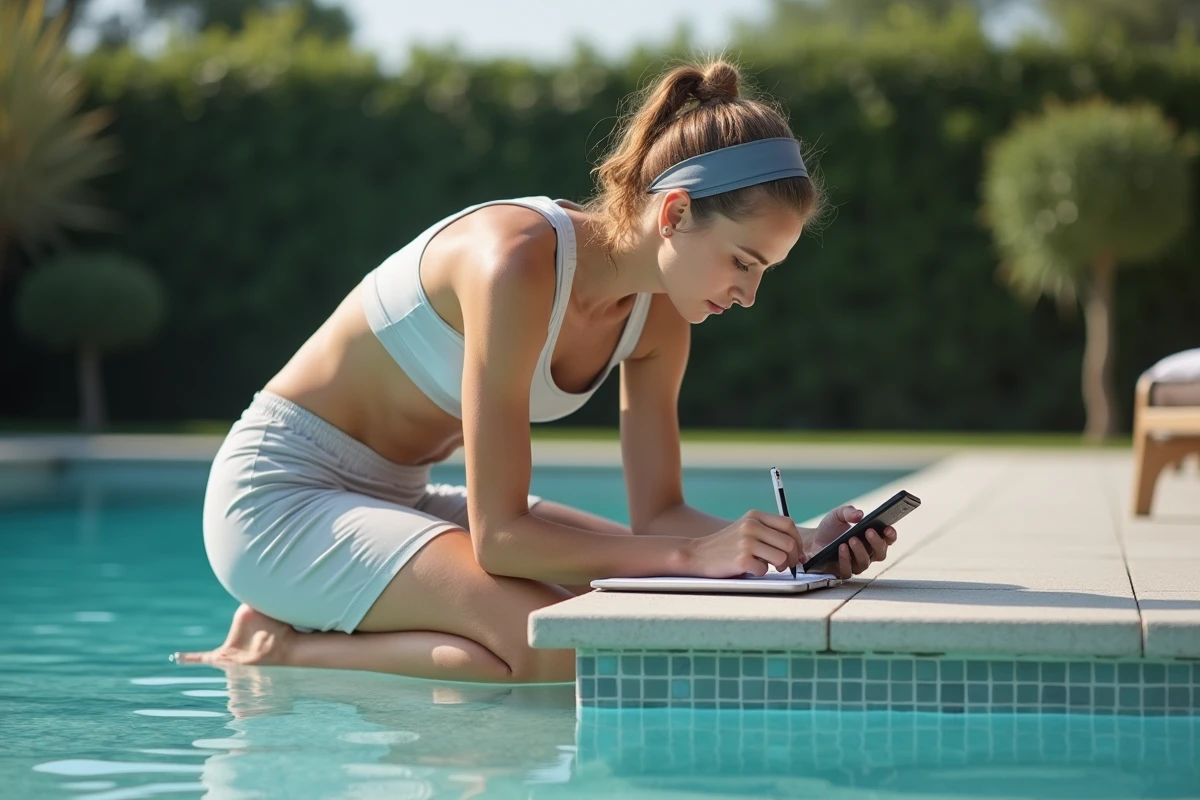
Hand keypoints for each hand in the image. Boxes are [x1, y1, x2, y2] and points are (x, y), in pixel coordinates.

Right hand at [684, 510, 805, 577]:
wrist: (697, 554)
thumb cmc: (726, 546)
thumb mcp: (746, 529)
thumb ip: (768, 532)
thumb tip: (798, 549)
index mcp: (754, 516)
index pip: (788, 524)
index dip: (798, 540)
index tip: (798, 552)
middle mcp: (751, 526)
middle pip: (789, 542)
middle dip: (793, 557)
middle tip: (787, 565)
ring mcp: (746, 542)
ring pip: (781, 557)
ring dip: (779, 567)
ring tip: (767, 566)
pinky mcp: (741, 559)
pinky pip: (765, 570)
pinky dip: (760, 573)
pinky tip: (749, 569)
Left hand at [805, 505, 897, 579]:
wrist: (813, 540)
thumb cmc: (830, 528)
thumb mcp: (838, 515)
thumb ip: (848, 512)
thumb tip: (860, 514)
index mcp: (872, 539)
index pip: (888, 540)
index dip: (890, 535)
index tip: (887, 528)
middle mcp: (868, 553)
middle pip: (880, 553)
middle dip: (877, 542)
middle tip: (869, 531)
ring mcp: (856, 564)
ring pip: (864, 562)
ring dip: (860, 550)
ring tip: (851, 539)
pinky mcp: (843, 571)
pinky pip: (848, 570)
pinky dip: (845, 559)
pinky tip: (841, 548)